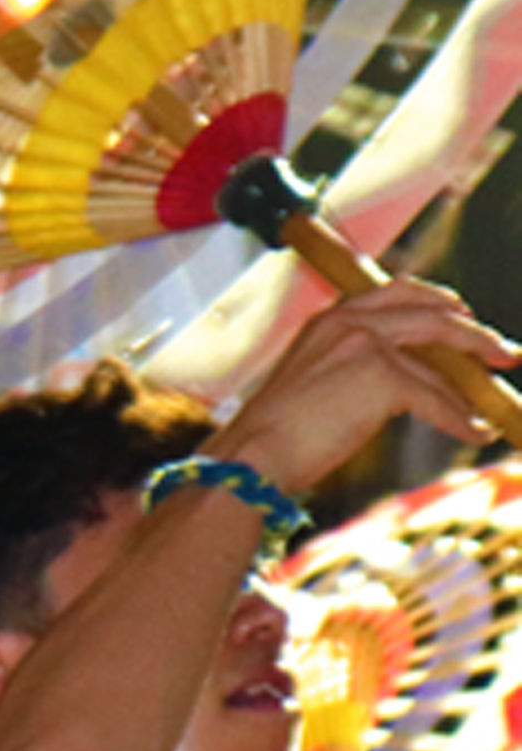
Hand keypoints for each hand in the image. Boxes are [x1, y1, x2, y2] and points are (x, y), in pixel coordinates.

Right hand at [211, 280, 516, 494]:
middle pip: (434, 314)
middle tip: (504, 352)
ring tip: (493, 406)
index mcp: (329, 319)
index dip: (437, 301)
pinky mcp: (382, 375)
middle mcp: (350, 321)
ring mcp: (368, 344)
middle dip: (475, 334)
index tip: (463, 314)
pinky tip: (474, 433)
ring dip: (472, 385)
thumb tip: (404, 383)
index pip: (397, 292)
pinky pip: (435, 398)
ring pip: (440, 359)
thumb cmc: (271, 438)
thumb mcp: (312, 385)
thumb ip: (353, 368)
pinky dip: (458, 420)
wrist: (253, 459)